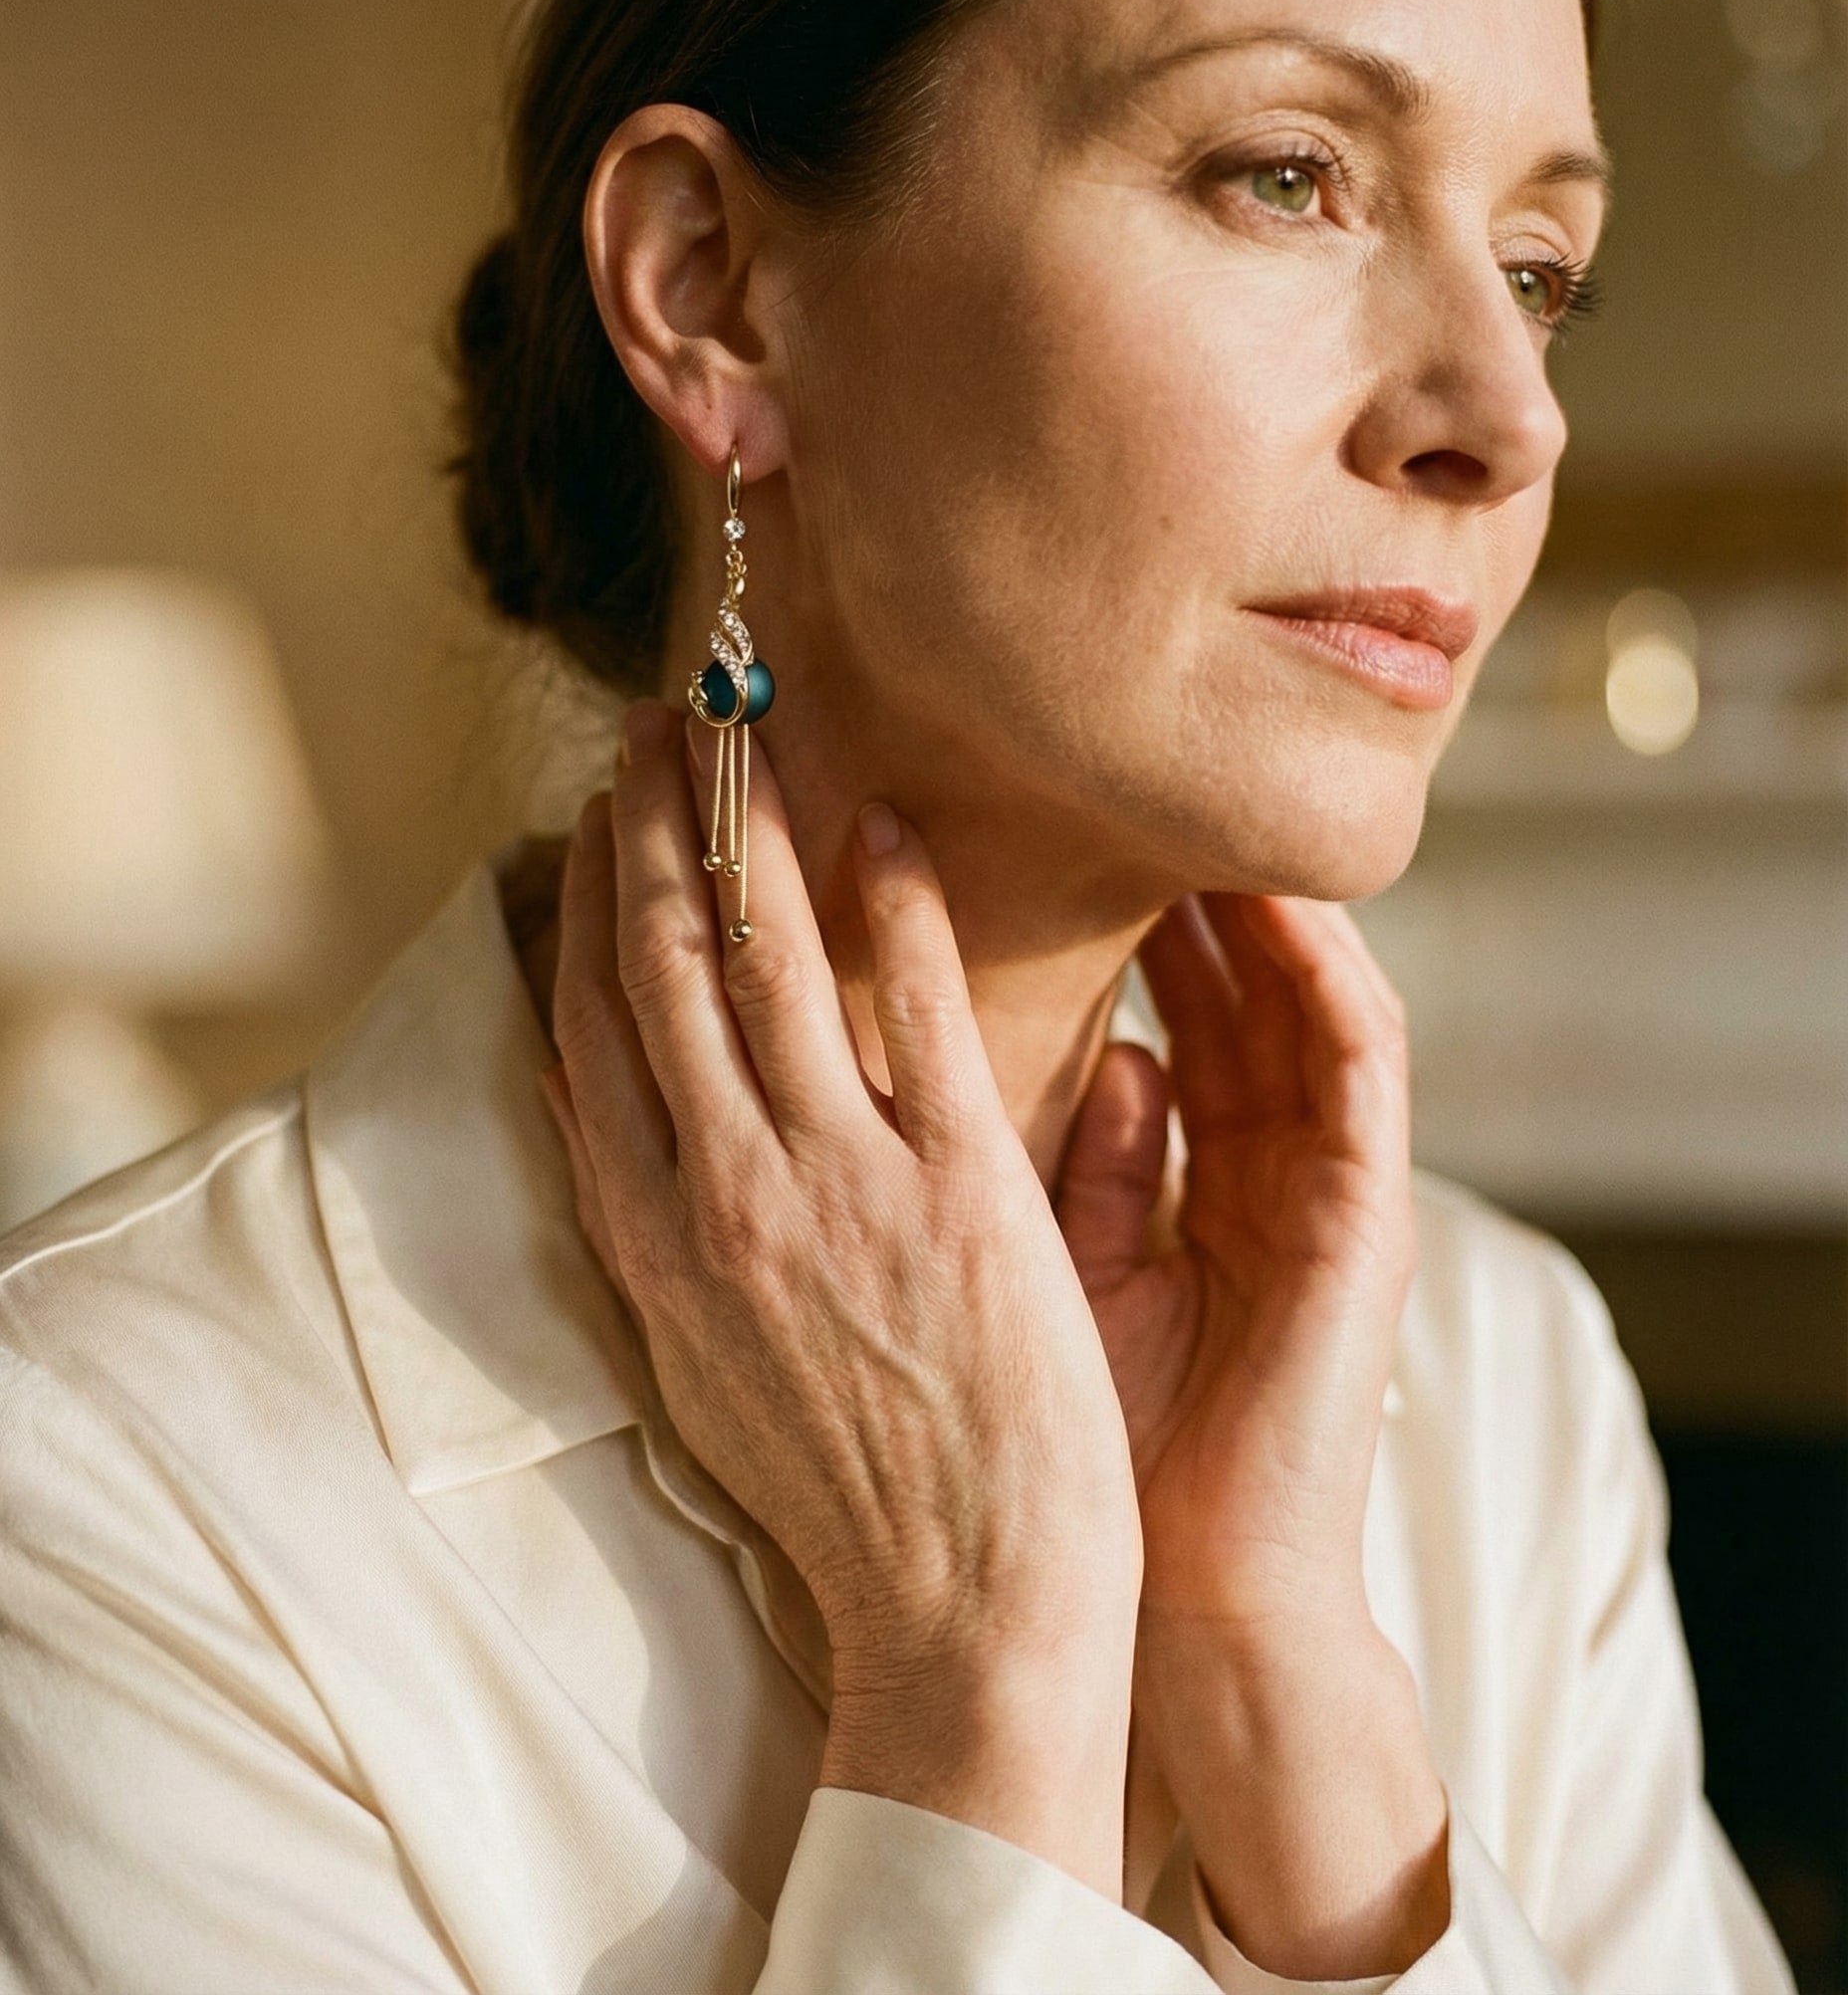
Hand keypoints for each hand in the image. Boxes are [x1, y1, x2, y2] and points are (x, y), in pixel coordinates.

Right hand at [544, 702, 1142, 1897]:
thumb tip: (610, 1097)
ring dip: (750, 825)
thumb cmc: (844, 1490)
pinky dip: (895, 899)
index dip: (585, 900)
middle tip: (661, 723)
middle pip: (660, 961)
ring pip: (766, 958)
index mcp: (653, 1237)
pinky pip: (918, 1004)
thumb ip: (657, 1221)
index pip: (591, 1025)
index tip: (591, 814)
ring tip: (747, 731)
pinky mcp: (958, 1186)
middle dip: (652, 824)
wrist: (963, 1608)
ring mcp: (837, 1182)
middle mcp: (723, 1191)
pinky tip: (887, 821)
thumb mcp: (701, 1358)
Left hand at [1061, 891, 1414, 1628]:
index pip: (1172, 1016)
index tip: (1057, 842)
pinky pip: (1359, 1073)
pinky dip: (1328, 984)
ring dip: (1263, 911)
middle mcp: (1268, 1168)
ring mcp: (1326, 1188)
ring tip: (1205, 818)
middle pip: (1237, 992)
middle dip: (1189, 892)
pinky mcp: (1367, 1218)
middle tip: (1125, 788)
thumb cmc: (1104, 1442)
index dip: (1127, 928)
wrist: (1180, 1589)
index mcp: (1196, 1180)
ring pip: (1306, 1006)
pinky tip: (1283, 913)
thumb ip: (1092, 1162)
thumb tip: (1114, 1051)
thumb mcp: (1073, 1272)